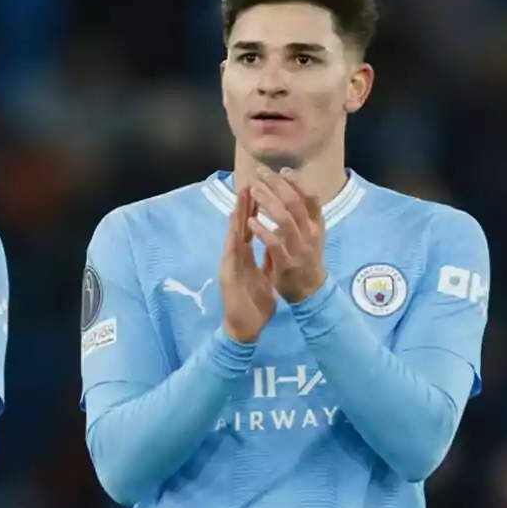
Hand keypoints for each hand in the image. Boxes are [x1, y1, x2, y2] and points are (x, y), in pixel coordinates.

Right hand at [219, 185, 276, 342]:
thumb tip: (277, 241)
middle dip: (246, 203)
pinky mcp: (229, 273)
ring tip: (242, 192)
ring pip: (234, 232)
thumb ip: (269, 258)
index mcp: (247, 255)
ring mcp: (231, 262)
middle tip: (250, 180)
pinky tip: (235, 221)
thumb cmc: (254, 303)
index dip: (256, 208)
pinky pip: (232, 251)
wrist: (244, 327)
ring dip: (237, 212)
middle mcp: (237, 255)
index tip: (263, 188)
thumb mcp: (266, 276)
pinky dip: (233, 235)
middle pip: (241, 225)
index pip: (251, 227)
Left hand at [247, 166, 326, 302]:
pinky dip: (262, 231)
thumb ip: (304, 214)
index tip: (282, 170)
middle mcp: (311, 234)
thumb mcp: (312, 234)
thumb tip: (291, 187)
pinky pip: (274, 244)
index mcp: (317, 225)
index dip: (297, 182)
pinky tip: (250, 222)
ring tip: (253, 191)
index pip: (311, 197)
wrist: (311, 292)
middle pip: (295, 203)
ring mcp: (299, 249)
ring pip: (285, 220)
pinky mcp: (287, 263)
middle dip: (277, 186)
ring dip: (268, 203)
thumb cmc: (307, 258)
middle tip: (260, 174)